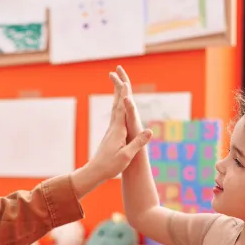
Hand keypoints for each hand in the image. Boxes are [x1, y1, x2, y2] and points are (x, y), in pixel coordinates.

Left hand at [70, 70, 152, 195]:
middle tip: (117, 72)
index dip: (124, 94)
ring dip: (118, 94)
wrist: (95, 172)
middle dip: (118, 87)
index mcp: (117, 130)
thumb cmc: (110, 166)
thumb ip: (138, 143)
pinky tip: (118, 107)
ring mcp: (111, 131)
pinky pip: (115, 116)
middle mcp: (113, 127)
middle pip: (116, 103)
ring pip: (115, 108)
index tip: (125, 81)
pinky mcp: (111, 135)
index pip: (121, 108)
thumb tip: (149, 131)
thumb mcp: (127, 156)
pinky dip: (118, 106)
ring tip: (119, 84)